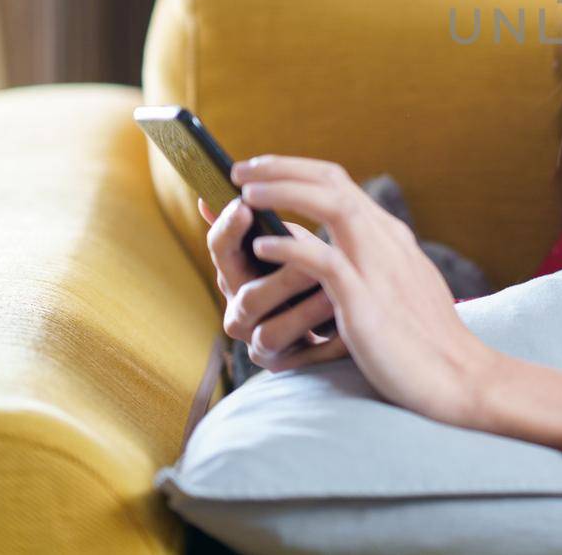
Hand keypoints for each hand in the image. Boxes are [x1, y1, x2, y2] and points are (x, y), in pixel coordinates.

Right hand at [199, 193, 347, 371]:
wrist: (346, 326)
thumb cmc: (311, 274)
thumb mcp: (293, 245)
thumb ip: (266, 223)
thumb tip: (211, 195)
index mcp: (237, 273)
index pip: (221, 248)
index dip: (229, 228)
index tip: (246, 205)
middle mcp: (240, 311)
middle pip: (246, 297)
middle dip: (283, 275)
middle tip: (315, 258)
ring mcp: (260, 343)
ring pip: (271, 332)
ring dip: (305, 311)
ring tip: (339, 293)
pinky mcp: (288, 367)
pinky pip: (304, 360)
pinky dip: (328, 344)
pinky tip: (351, 330)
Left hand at [231, 154, 499, 426]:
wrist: (461, 377)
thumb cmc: (428, 341)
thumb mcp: (404, 286)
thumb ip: (377, 264)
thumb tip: (349, 255)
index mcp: (390, 236)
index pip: (339, 183)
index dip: (296, 170)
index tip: (261, 170)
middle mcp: (386, 240)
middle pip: (332, 181)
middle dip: (282, 168)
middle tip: (240, 170)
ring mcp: (379, 267)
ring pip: (331, 205)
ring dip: (284, 193)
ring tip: (245, 195)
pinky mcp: (369, 303)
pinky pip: (326, 262)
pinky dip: (291, 249)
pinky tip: (263, 248)